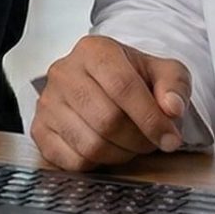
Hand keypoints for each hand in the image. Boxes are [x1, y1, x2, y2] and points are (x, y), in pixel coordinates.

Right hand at [30, 36, 195, 170]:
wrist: (101, 81)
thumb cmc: (132, 77)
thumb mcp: (163, 71)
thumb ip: (175, 86)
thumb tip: (172, 109)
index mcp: (94, 50)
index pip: (122, 86)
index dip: (150, 118)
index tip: (170, 138)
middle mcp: (64, 72)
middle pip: (107, 120)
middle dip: (138, 140)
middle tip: (151, 141)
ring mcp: (48, 102)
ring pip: (91, 144)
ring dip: (120, 154)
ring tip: (130, 144)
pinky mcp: (39, 129)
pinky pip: (72, 160)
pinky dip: (97, 163)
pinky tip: (107, 148)